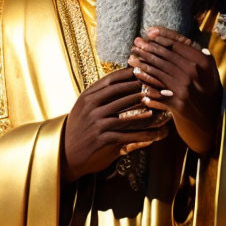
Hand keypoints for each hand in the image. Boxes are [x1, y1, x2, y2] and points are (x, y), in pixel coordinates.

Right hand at [62, 67, 169, 182]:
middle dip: (141, 88)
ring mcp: (95, 122)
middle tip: (159, 86)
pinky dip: (143, 133)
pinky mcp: (101, 138)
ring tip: (161, 106)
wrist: (64, 154)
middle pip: (121, 92)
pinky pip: (126, 134)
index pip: (112, 79)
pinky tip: (156, 133)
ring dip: (146, 109)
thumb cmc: (79, 129)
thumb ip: (101, 96)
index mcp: (88, 96)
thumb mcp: (85, 109)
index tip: (146, 71)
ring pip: (126, 112)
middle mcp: (91, 106)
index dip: (130, 74)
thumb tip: (124, 83)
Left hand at [128, 26, 222, 155]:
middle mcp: (195, 73)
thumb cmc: (207, 89)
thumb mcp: (207, 68)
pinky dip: (145, 82)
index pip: (178, 44)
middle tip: (135, 42)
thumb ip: (193, 52)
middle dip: (148, 48)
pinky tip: (136, 75)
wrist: (214, 120)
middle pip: (166, 56)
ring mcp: (186, 89)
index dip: (162, 37)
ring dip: (143, 63)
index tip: (148, 31)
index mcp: (204, 61)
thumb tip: (179, 38)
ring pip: (159, 71)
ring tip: (132, 57)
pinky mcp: (178, 104)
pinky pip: (156, 91)